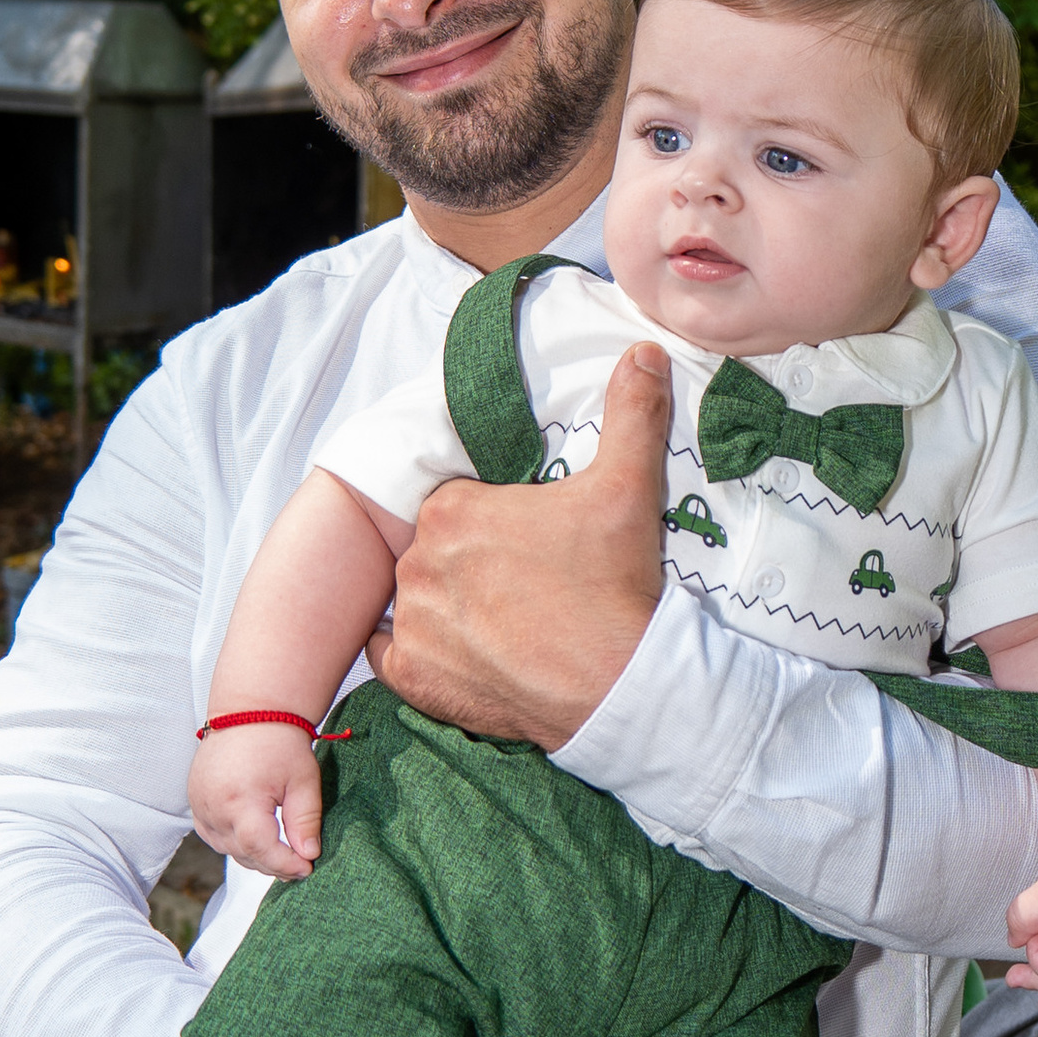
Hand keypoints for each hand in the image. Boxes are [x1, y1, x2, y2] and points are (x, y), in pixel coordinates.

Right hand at [189, 724, 324, 880]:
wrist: (249, 712)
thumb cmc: (278, 741)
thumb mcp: (303, 781)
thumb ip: (305, 821)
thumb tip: (309, 855)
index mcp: (240, 799)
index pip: (260, 849)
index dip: (285, 864)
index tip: (306, 868)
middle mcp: (213, 805)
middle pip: (243, 853)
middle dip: (274, 863)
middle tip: (300, 863)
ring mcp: (200, 804)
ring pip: (228, 848)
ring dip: (254, 855)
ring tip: (281, 851)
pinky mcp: (195, 802)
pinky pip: (214, 836)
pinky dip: (234, 842)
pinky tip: (255, 837)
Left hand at [369, 346, 668, 749]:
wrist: (617, 684)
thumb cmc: (613, 584)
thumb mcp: (628, 487)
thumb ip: (630, 413)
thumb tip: (644, 353)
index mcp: (452, 510)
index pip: (456, 503)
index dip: (493, 519)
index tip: (528, 539)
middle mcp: (418, 562)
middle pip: (435, 550)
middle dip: (471, 561)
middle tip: (523, 582)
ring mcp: (413, 624)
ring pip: (418, 601)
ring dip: (447, 607)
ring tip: (502, 622)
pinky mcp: (415, 678)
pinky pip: (393, 657)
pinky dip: (419, 655)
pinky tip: (456, 652)